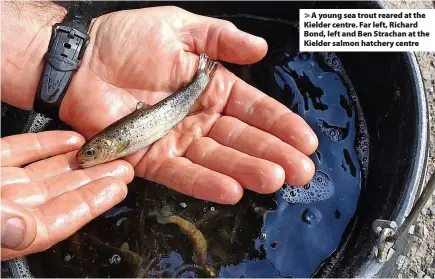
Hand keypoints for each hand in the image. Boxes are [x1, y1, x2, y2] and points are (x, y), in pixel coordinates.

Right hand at [1, 131, 133, 259]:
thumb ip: (2, 223)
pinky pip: (21, 153)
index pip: (60, 220)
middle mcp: (7, 209)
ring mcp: (0, 187)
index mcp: (7, 230)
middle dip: (94, 180)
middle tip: (122, 169)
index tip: (118, 188)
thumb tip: (26, 231)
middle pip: (60, 195)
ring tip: (104, 151)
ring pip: (45, 174)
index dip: (92, 204)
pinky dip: (47, 145)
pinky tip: (71, 139)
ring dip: (75, 162)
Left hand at [60, 6, 318, 203]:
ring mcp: (176, 140)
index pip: (254, 109)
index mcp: (211, 88)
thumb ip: (221, 39)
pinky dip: (204, 182)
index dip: (281, 125)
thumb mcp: (181, 29)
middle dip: (274, 154)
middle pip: (242, 139)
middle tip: (302, 171)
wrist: (79, 59)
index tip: (307, 141)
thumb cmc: (126, 39)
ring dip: (246, 170)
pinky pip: (180, 172)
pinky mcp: (150, 158)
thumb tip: (260, 48)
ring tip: (274, 180)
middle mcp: (199, 118)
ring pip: (217, 159)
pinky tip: (231, 190)